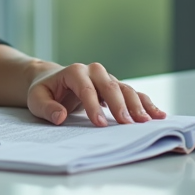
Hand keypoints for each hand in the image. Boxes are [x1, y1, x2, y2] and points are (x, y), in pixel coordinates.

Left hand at [27, 62, 166, 126]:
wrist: (53, 81)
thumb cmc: (45, 91)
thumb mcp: (36, 99)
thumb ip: (46, 107)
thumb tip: (59, 116)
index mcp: (74, 71)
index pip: (86, 88)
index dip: (92, 105)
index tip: (100, 124)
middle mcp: (94, 71)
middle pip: (110, 86)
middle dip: (119, 105)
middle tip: (127, 124)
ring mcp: (107, 79)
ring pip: (125, 89)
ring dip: (137, 105)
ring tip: (146, 121)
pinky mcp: (115, 87)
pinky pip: (133, 94)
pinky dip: (146, 103)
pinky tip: (157, 114)